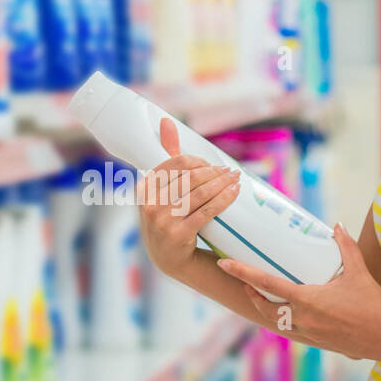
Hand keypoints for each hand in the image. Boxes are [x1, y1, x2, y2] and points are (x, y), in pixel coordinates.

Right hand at [137, 117, 240, 278]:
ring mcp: (162, 220)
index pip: (176, 163)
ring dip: (223, 183)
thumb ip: (165, 155)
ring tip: (236, 179)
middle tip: (231, 171)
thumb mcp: (161, 190)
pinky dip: (225, 199)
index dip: (198, 161)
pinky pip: (208, 211)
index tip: (212, 165)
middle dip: (215, 172)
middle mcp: (149, 203)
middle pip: (191, 177)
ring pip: (201, 193)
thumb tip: (166, 121)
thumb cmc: (167, 217)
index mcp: (143, 188)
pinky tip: (235, 193)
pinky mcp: (178, 234)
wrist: (169, 259)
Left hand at [217, 222, 380, 359]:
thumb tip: (337, 224)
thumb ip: (346, 246)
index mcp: (308, 300)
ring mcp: (309, 333)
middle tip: (245, 283)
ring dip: (266, 310)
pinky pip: (292, 331)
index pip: (267, 283)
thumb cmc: (373, 304)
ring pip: (277, 322)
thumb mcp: (359, 271)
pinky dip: (284, 321)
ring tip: (261, 297)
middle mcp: (303, 319)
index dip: (243, 273)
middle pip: (265, 308)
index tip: (225, 264)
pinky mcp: (318, 342)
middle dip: (252, 295)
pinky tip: (287, 314)